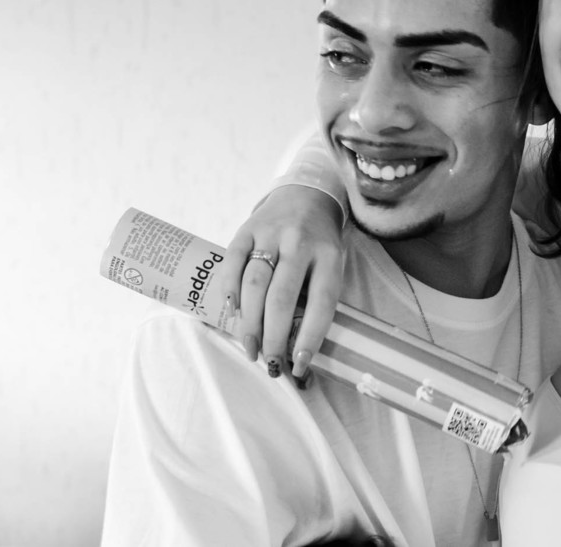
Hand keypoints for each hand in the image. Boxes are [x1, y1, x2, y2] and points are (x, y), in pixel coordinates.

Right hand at [216, 185, 344, 381]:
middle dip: (273, 336)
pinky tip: (233, 313)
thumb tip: (297, 351)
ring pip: (254, 283)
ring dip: (249, 321)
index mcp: (329, 255)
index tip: (298, 365)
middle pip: (282, 297)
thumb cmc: (319, 243)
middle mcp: (301, 242)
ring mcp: (272, 233)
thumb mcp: (330, 265)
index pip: (321, 302)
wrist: (305, 196)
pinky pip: (233, 262)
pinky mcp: (247, 228)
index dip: (309, 337)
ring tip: (250, 346)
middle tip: (269, 363)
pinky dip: (229, 290)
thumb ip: (315, 298)